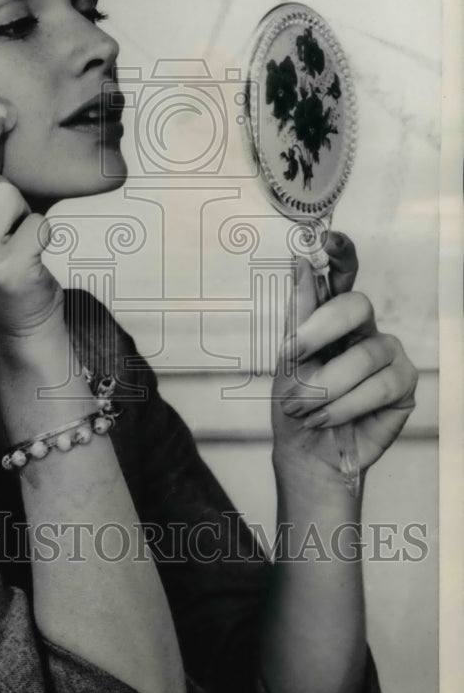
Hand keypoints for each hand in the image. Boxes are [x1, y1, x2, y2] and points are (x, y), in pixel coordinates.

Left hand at [271, 232, 417, 482]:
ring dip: (326, 384)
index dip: (342, 254)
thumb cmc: (296, 403)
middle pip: (356, 306)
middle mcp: (364, 330)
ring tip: (303, 406)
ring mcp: (388, 354)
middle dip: (320, 331)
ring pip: (365, 354)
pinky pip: (380, 385)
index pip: (343, 276)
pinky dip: (346, 404)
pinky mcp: (403, 385)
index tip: (330, 239)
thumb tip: (300, 262)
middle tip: (290, 358)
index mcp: (333, 318)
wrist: (305, 453)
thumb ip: (299, 314)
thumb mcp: (288, 359)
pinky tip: (325, 417)